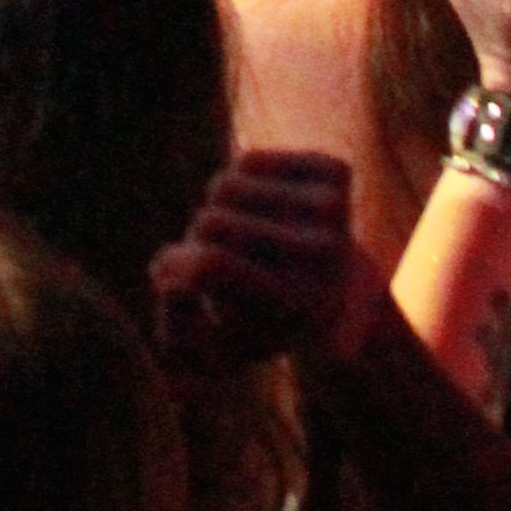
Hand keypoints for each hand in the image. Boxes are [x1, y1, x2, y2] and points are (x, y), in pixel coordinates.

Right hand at [149, 149, 384, 379]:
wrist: (345, 301)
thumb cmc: (267, 327)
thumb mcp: (217, 350)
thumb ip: (177, 327)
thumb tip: (165, 271)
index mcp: (301, 309)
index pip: (211, 265)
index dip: (178, 265)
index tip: (174, 278)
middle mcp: (326, 261)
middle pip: (211, 221)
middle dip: (197, 238)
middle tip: (215, 257)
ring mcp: (336, 214)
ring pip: (226, 184)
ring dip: (220, 209)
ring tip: (241, 234)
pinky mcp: (337, 176)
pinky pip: (252, 160)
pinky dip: (243, 180)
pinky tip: (263, 206)